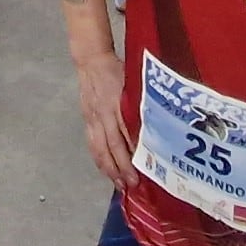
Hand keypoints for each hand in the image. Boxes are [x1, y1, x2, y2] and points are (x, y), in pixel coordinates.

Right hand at [72, 50, 134, 183]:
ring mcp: (93, 119)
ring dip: (109, 168)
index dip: (134, 152)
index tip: (144, 168)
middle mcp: (104, 114)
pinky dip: (99, 160)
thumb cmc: (117, 71)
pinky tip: (106, 171)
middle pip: (112, 145)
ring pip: (100, 148)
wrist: (91, 61)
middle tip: (132, 184)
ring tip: (118, 184)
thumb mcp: (133, 83)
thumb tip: (158, 126)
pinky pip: (92, 144)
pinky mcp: (87, 120)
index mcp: (118, 104)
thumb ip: (142, 104)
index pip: (127, 133)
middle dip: (122, 167)